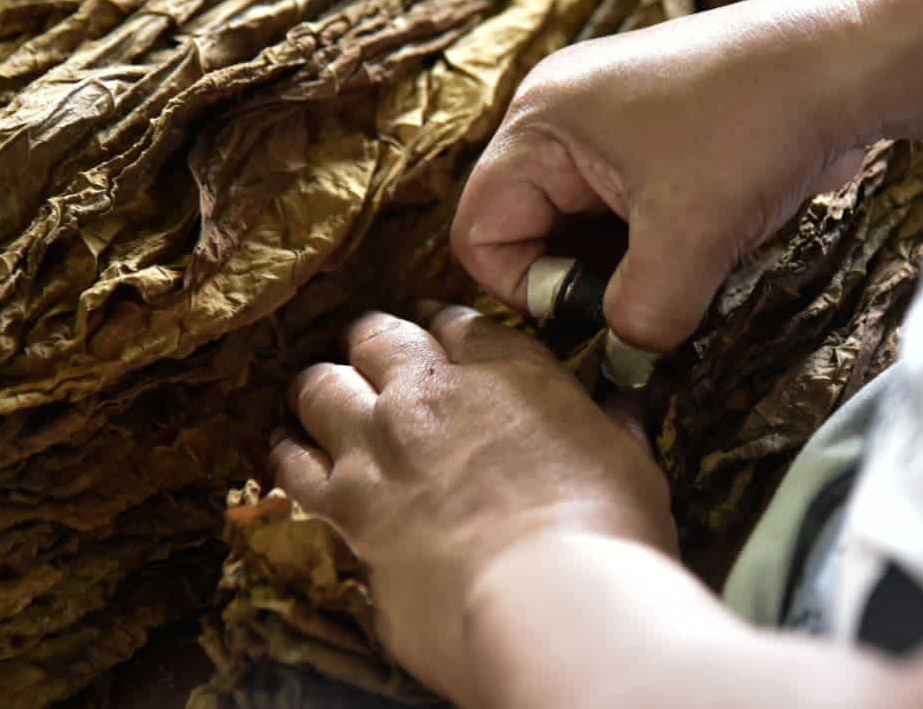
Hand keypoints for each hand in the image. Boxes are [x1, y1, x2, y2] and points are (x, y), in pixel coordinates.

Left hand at [270, 304, 675, 703]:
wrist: (550, 596)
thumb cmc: (607, 527)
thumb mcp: (630, 460)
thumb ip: (614, 427)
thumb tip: (628, 408)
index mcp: (505, 369)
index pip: (456, 325)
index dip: (444, 330)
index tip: (440, 340)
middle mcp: (432, 393)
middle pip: (377, 339)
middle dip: (375, 345)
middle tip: (377, 360)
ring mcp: (380, 445)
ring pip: (322, 387)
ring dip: (324, 389)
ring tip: (325, 396)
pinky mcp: (348, 506)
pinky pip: (295, 465)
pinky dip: (292, 456)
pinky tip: (293, 453)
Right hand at [452, 0, 870, 351]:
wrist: (847, 60)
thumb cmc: (756, 128)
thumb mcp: (690, 238)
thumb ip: (641, 316)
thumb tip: (629, 359)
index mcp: (539, 123)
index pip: (480, 234)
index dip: (529, 288)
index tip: (598, 307)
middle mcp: (558, 113)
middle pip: (528, 229)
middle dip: (581, 275)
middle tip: (647, 290)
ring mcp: (605, 117)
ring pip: (580, 223)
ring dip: (622, 260)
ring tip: (683, 262)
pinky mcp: (649, 129)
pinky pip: (620, 204)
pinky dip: (651, 237)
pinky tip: (701, 238)